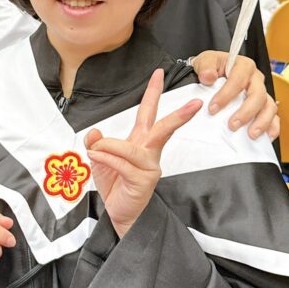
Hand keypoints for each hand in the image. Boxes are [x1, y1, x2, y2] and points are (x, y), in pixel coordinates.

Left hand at [85, 69, 201, 237]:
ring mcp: (149, 167)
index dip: (153, 92)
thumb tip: (94, 133)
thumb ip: (96, 143)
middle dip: (179, 115)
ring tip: (94, 149)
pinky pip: (123, 164)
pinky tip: (96, 158)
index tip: (158, 73)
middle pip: (164, 129)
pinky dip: (107, 159)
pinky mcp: (143, 181)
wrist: (120, 213)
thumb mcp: (99, 159)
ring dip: (110, 146)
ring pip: (133, 148)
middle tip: (194, 104)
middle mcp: (149, 152)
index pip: (148, 113)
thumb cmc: (115, 185)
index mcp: (141, 142)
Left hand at [189, 52, 278, 140]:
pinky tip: (266, 137)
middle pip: (258, 95)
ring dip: (262, 122)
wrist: (213, 73)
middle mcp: (256, 79)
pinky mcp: (264, 105)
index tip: (213, 108)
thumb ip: (206, 67)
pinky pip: (274, 116)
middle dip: (246, 112)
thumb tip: (208, 76)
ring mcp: (262, 92)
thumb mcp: (204, 61)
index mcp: (243, 65)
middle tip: (232, 125)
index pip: (238, 80)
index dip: (226, 95)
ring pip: (269, 106)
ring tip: (251, 135)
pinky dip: (272, 127)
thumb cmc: (211, 68)